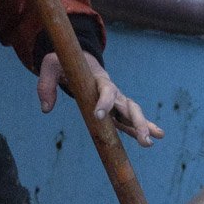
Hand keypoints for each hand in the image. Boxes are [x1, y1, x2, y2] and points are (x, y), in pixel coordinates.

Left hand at [37, 51, 164, 147]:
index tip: (98, 116)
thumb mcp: (51, 65)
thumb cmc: (66, 64)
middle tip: (143, 137)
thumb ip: (46, 84)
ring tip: (151, 142)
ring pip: (133, 113)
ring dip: (143, 127)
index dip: (103, 102)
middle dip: (136, 121)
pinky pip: (131, 120)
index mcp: (98, 79)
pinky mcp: (117, 110)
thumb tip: (46, 108)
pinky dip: (144, 128)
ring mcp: (117, 101)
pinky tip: (156, 137)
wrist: (83, 62)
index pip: (105, 90)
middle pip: (127, 105)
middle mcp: (112, 91)